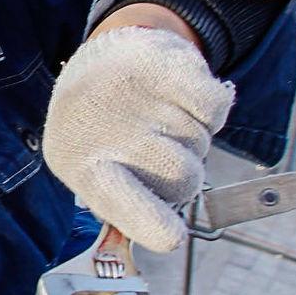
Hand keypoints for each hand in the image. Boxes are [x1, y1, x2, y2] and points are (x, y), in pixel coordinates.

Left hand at [41, 24, 234, 253]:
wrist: (107, 57)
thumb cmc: (105, 130)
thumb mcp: (96, 168)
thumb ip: (126, 202)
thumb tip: (166, 233)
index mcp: (81, 165)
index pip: (119, 202)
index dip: (151, 224)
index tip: (173, 238)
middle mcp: (102, 128)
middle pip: (182, 179)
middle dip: (186, 174)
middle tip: (163, 152)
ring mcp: (130, 92)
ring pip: (200, 143)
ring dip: (194, 136)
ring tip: (161, 117)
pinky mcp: (161, 63)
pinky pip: (214, 109)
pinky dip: (211, 110)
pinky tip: (182, 99)